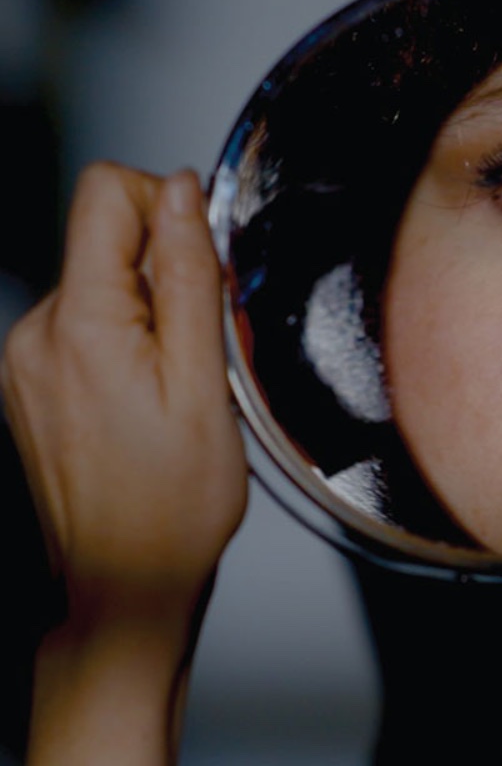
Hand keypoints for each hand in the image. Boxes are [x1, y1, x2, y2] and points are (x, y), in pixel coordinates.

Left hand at [2, 162, 247, 619]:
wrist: (126, 581)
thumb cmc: (172, 501)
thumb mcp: (202, 380)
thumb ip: (188, 276)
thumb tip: (179, 192)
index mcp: (81, 326)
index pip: (105, 192)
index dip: (164, 204)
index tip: (197, 256)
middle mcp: (36, 334)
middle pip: (105, 236)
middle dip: (164, 269)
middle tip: (195, 344)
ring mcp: (26, 360)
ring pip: (100, 279)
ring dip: (149, 308)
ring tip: (174, 378)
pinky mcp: (31, 379)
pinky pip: (86, 320)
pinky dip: (127, 336)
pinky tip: (148, 392)